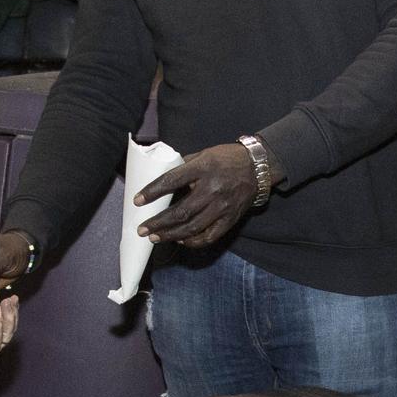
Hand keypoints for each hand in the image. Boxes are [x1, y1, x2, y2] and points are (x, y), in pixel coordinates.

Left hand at [134, 143, 276, 248]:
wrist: (258, 167)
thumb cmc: (226, 159)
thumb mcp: (204, 154)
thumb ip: (184, 167)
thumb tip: (161, 178)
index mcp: (203, 168)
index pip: (171, 181)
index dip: (152, 192)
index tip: (137, 201)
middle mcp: (212, 189)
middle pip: (180, 211)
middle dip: (158, 223)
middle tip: (141, 229)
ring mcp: (222, 206)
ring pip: (192, 227)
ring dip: (170, 235)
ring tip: (154, 237)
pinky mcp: (230, 219)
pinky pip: (209, 236)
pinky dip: (192, 241)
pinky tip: (180, 241)